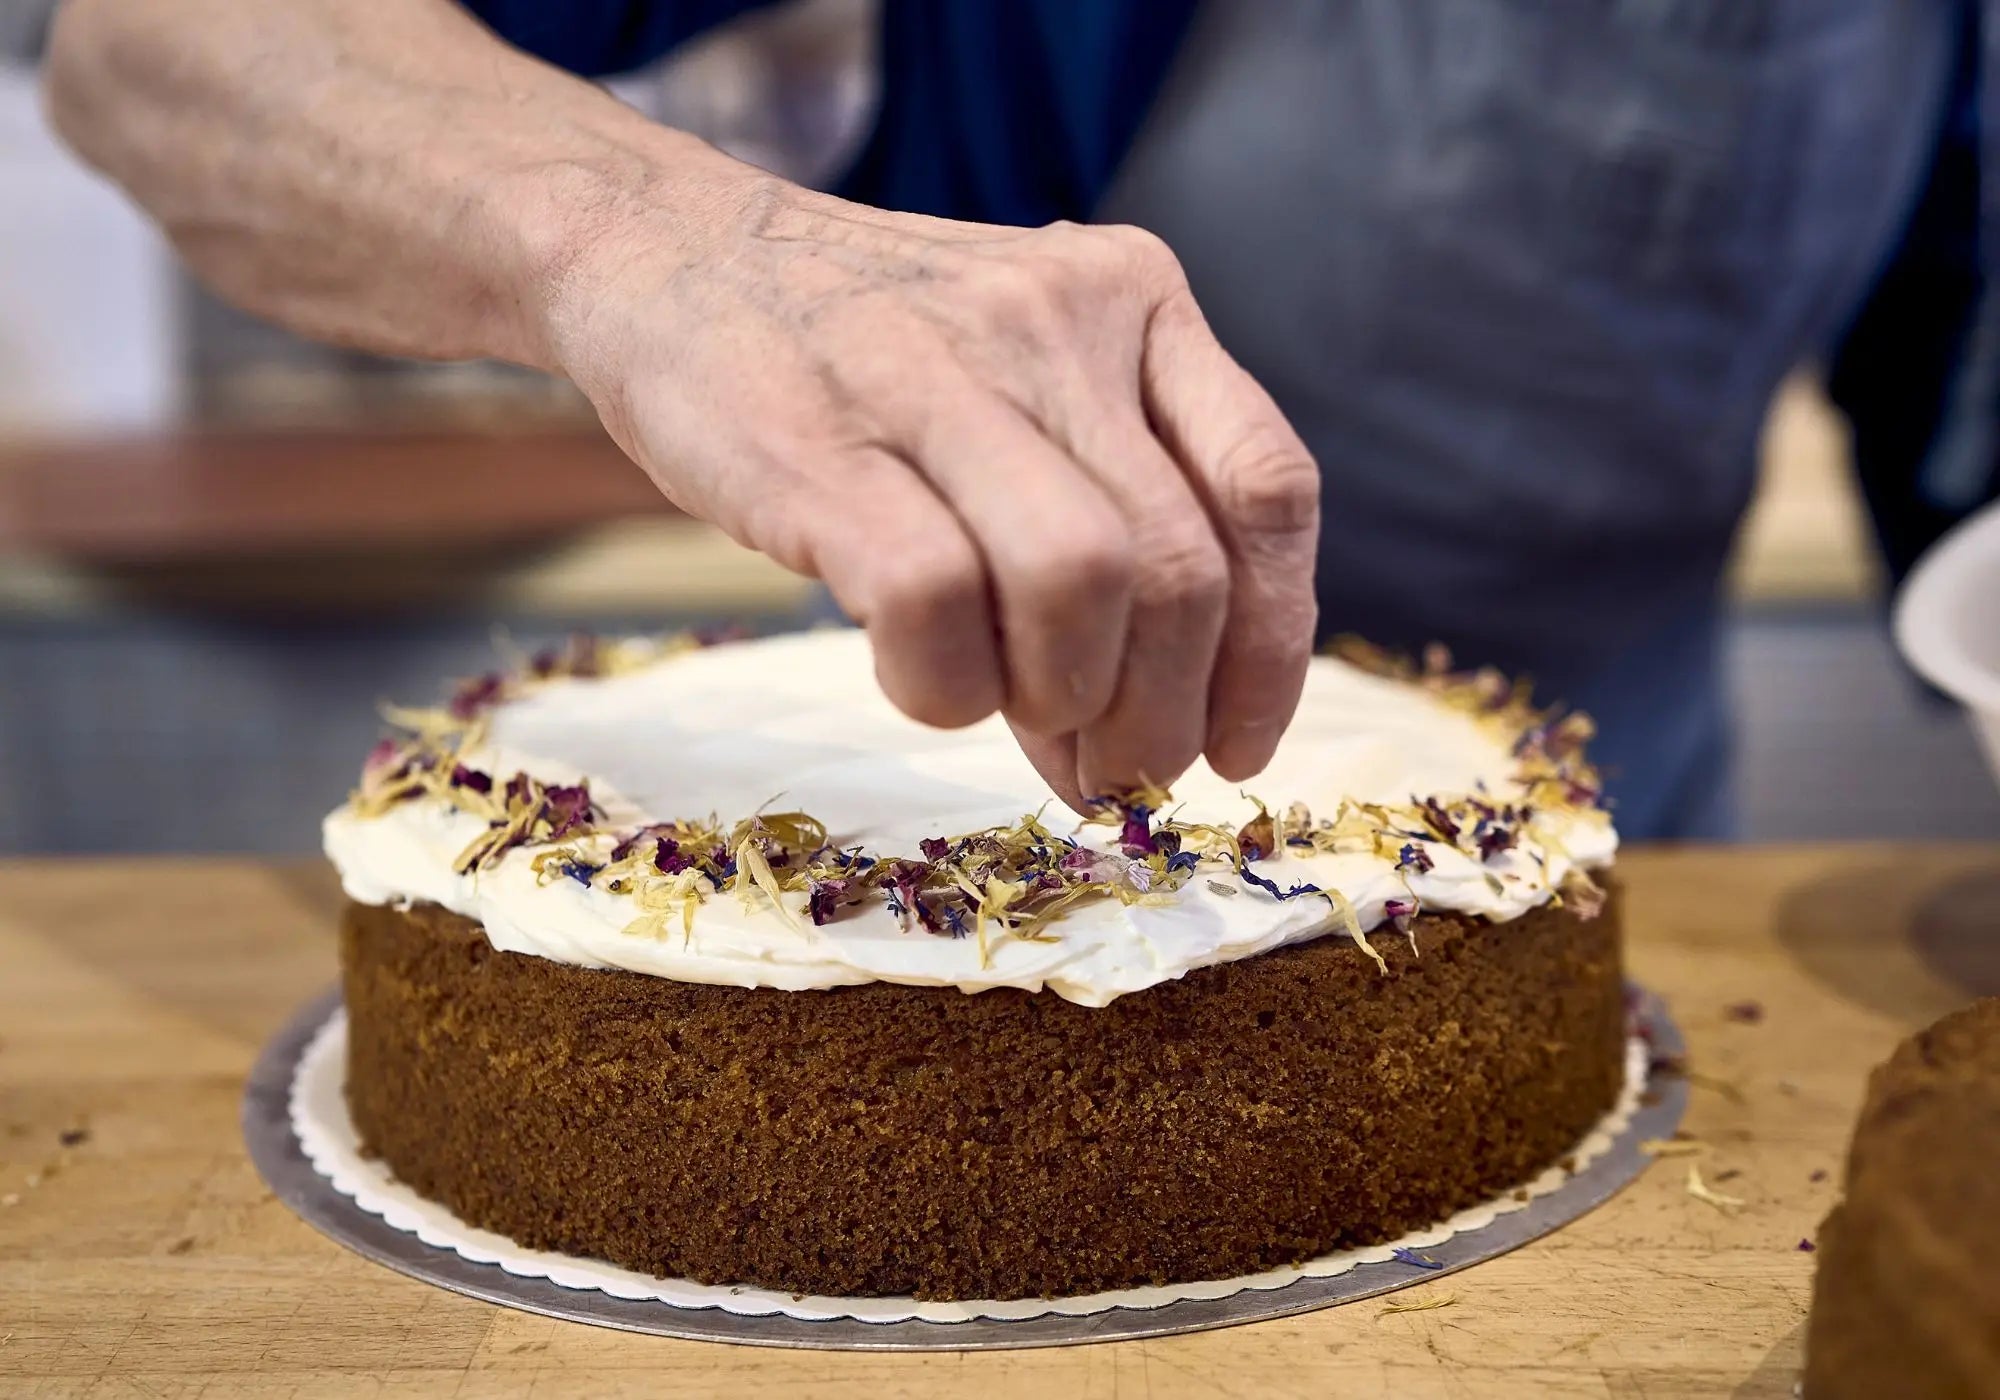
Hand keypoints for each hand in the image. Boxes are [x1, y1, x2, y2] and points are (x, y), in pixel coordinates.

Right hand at [543, 173, 1319, 805]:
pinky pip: (932, 603)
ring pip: (1080, 582)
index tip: (1236, 750)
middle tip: (1112, 773)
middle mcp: (1056, 319)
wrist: (671, 252)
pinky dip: (945, 688)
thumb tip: (1148, 744)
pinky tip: (923, 680)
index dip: (1272, 651)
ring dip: (1064, 701)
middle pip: (1179, 568)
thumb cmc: (869, 352)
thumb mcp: (1026, 372)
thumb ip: (1107, 515)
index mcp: (1135, 297)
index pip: (1265, 490)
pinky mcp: (818, 446)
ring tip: (1017, 720)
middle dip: (1161, 714)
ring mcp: (934, 374)